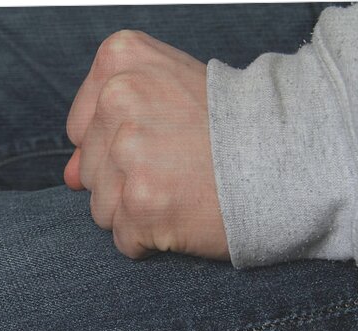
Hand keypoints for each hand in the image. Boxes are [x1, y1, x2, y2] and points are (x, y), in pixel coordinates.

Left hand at [64, 30, 228, 259]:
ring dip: (139, 212)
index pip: (80, 129)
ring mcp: (129, 153)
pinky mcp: (142, 205)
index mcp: (120, 62)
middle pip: (89, 171)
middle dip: (127, 181)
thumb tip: (67, 178)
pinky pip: (124, 240)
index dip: (117, 146)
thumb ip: (104, 129)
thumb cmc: (230, 125)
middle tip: (180, 167)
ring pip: (101, 209)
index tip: (161, 140)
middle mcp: (119, 100)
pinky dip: (153, 240)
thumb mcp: (166, 95)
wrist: (290, 156)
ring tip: (184, 190)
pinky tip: (186, 215)